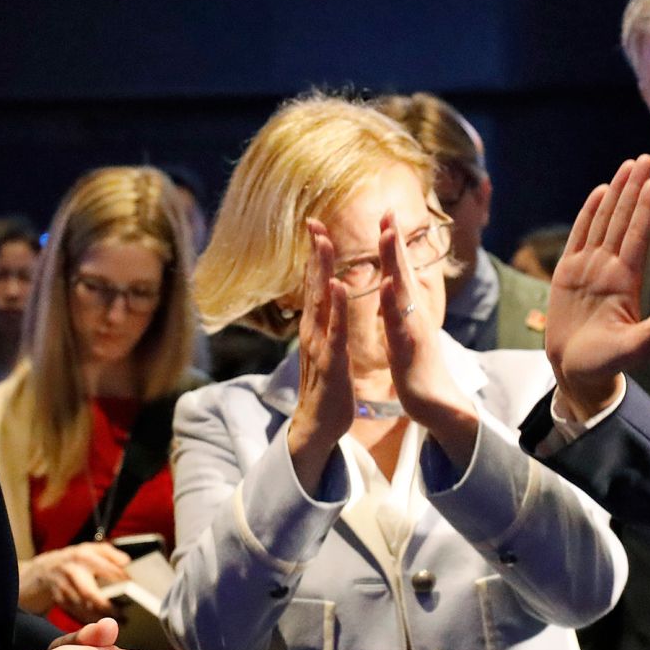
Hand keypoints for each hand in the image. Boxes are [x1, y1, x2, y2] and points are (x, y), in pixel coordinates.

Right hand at [18, 541, 131, 620]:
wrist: (42, 571)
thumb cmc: (73, 560)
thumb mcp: (90, 549)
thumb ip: (110, 553)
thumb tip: (127, 561)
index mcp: (84, 556)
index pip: (107, 569)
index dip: (123, 581)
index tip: (136, 591)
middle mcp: (72, 572)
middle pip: (91, 593)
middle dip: (108, 607)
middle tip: (125, 614)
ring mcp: (63, 588)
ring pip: (84, 607)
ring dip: (102, 617)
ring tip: (121, 622)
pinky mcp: (60, 602)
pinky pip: (77, 614)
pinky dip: (90, 621)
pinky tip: (103, 627)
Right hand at [287, 218, 354, 492]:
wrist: (318, 427)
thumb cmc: (327, 387)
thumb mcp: (327, 349)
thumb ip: (326, 326)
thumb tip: (326, 304)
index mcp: (317, 328)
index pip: (316, 284)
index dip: (316, 255)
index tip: (317, 226)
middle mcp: (313, 331)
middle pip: (314, 285)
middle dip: (315, 253)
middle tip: (315, 222)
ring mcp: (320, 346)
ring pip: (321, 302)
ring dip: (322, 270)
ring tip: (324, 243)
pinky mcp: (333, 362)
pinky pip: (335, 331)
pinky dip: (335, 308)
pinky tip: (336, 286)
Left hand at [379, 208, 477, 470]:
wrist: (436, 405)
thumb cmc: (419, 368)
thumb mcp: (409, 332)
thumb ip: (403, 309)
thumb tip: (399, 287)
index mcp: (409, 311)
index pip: (400, 270)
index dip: (394, 242)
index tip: (386, 213)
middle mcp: (414, 314)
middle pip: (404, 272)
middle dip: (395, 241)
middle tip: (388, 211)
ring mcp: (413, 330)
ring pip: (402, 291)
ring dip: (395, 261)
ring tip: (387, 235)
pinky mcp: (408, 351)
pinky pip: (398, 324)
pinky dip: (392, 304)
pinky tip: (386, 285)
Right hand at [546, 156, 649, 419]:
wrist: (577, 371)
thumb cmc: (607, 363)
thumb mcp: (637, 349)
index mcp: (625, 281)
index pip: (636, 235)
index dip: (643, 207)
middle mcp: (609, 268)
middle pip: (622, 219)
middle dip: (633, 189)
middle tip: (644, 158)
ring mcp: (588, 268)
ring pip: (603, 222)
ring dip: (614, 194)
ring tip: (626, 166)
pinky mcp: (567, 273)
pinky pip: (579, 236)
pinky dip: (587, 214)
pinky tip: (598, 193)